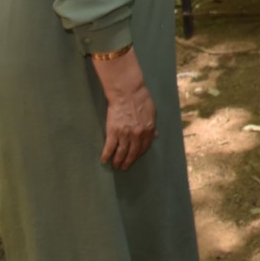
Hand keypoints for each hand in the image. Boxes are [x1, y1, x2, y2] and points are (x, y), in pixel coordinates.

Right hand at [94, 51, 155, 169]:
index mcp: (149, 130)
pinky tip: (104, 160)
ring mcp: (125, 134)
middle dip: (128, 161)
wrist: (127, 93)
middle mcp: (138, 135)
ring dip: (118, 161)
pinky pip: (110, 147)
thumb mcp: (152, 112)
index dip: (139, 154)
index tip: (135, 158)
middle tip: (124, 167)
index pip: (144, 147)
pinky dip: (107, 155)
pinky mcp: (113, 132)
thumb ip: (152, 125)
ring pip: (121, 152)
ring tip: (115, 166)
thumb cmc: (141, 99)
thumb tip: (155, 136)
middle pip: (133, 152)